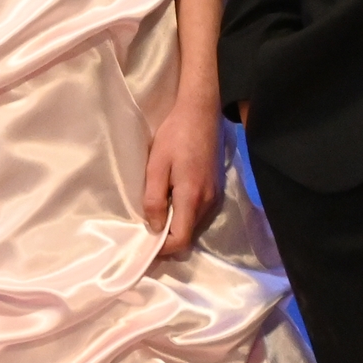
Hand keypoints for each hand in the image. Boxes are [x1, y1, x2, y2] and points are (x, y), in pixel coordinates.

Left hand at [143, 92, 222, 257]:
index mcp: (192, 198)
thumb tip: (154, 228)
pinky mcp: (216, 189)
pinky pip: (200, 214)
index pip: (181, 240)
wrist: (201, 113)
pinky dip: (185, 216)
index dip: (163, 249)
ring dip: (177, 227)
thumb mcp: (156, 166)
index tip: (145, 246)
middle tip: (146, 232)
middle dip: (168, 240)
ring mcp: (215, 196)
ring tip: (157, 215)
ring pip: (194, 226)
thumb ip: (154, 199)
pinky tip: (171, 201)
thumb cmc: (175, 135)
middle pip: (188, 236)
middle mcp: (208, 203)